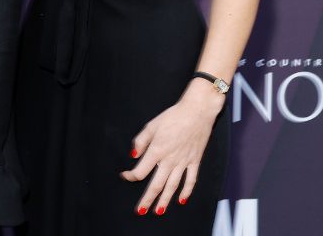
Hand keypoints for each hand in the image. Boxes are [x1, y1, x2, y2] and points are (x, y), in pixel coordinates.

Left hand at [121, 81, 224, 215]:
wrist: (196, 112)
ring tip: (159, 210)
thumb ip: (140, 141)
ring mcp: (184, 162)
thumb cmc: (173, 116)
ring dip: (165, 200)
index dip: (131, 176)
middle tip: (141, 210)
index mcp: (157, 150)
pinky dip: (186, 191)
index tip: (125, 176)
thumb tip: (133, 155)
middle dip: (147, 199)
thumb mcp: (151, 125)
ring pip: (173, 186)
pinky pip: (191, 180)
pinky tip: (181, 200)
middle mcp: (170, 159)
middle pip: (157, 184)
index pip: (141, 171)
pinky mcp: (195, 161)